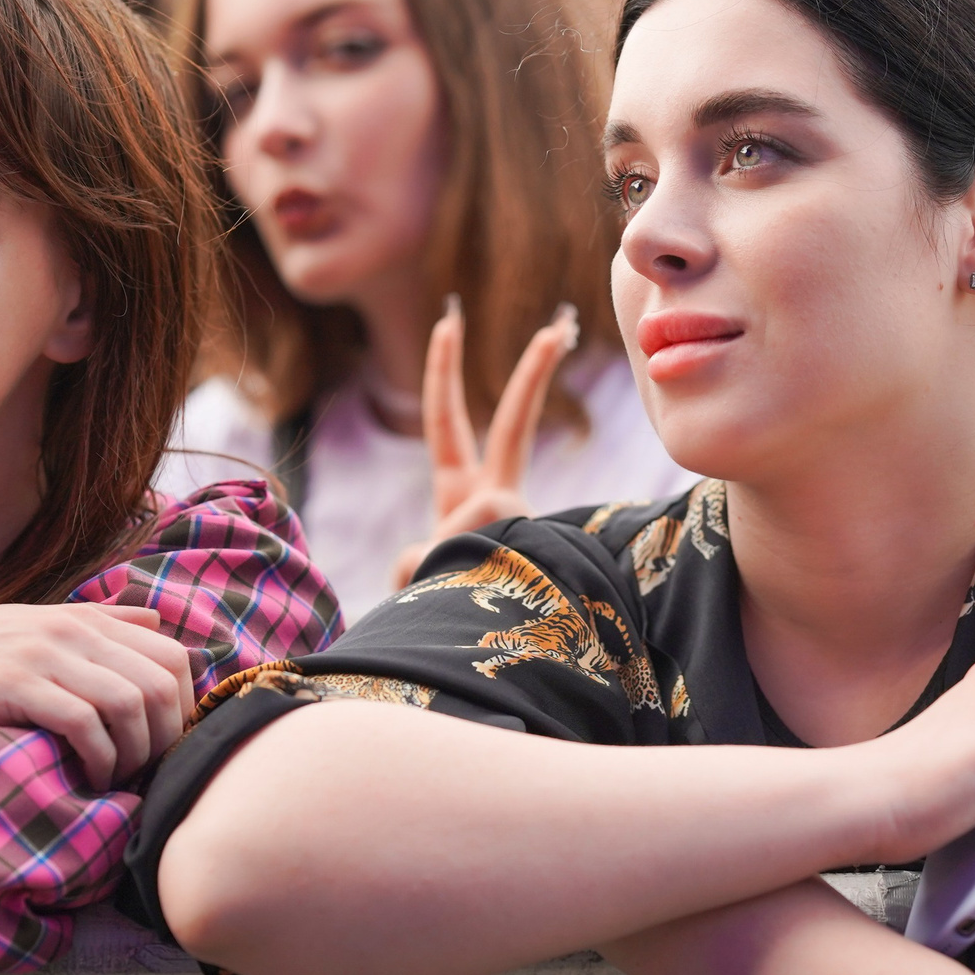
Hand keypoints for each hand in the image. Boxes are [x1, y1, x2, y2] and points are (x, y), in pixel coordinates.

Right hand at [0, 603, 189, 789]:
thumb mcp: (39, 625)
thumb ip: (101, 623)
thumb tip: (158, 623)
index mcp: (87, 620)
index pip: (174, 657)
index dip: (185, 707)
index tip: (166, 747)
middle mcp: (75, 631)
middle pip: (164, 684)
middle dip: (167, 738)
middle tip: (147, 773)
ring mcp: (46, 654)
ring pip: (132, 704)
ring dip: (135, 754)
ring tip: (116, 780)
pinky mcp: (15, 683)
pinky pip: (85, 723)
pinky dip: (99, 758)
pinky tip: (88, 779)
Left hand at [389, 296, 579, 587]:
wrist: (475, 653)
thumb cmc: (442, 614)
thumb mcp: (417, 573)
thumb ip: (423, 552)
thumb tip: (450, 543)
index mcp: (467, 494)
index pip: (450, 423)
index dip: (444, 371)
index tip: (448, 322)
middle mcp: (497, 502)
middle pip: (515, 426)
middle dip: (535, 375)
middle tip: (557, 325)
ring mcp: (515, 524)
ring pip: (486, 517)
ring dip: (448, 561)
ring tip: (454, 591)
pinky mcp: (522, 544)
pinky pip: (473, 548)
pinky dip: (453, 577)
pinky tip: (468, 598)